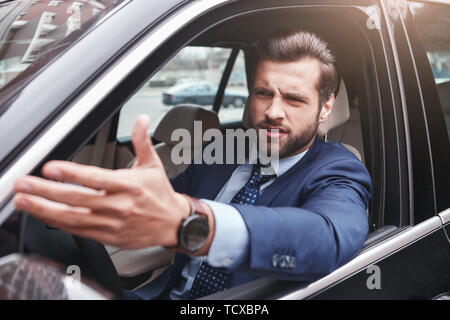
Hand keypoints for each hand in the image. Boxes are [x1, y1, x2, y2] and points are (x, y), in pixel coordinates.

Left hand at [13, 115, 191, 249]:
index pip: (95, 178)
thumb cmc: (160, 195)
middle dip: (45, 192)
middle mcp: (118, 205)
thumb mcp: (153, 165)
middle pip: (77, 198)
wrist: (172, 224)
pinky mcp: (108, 236)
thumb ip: (142, 141)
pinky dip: (60, 223)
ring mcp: (111, 223)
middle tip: (23, 185)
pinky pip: (80, 231)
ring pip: (73, 217)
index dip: (71, 174)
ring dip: (45, 210)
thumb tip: (142, 120)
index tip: (50, 168)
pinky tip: (44, 216)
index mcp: (128, 185)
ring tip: (24, 202)